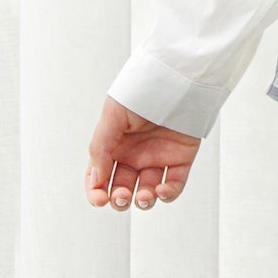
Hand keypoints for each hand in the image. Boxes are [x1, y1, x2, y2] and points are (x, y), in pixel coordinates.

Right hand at [85, 95, 202, 210]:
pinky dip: (168, 194)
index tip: (99, 199)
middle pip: (122, 188)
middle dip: (118, 199)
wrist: (178, 76)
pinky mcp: (181, 158)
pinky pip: (174, 184)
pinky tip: (161, 191)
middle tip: (121, 197)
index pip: (99, 176)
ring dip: (143, 201)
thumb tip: (96, 179)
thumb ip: (101, 146)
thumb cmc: (143, 89)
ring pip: (147, 191)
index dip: (96, 192)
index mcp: (114, 144)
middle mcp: (134, 153)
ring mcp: (158, 157)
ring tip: (142, 196)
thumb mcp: (113, 114)